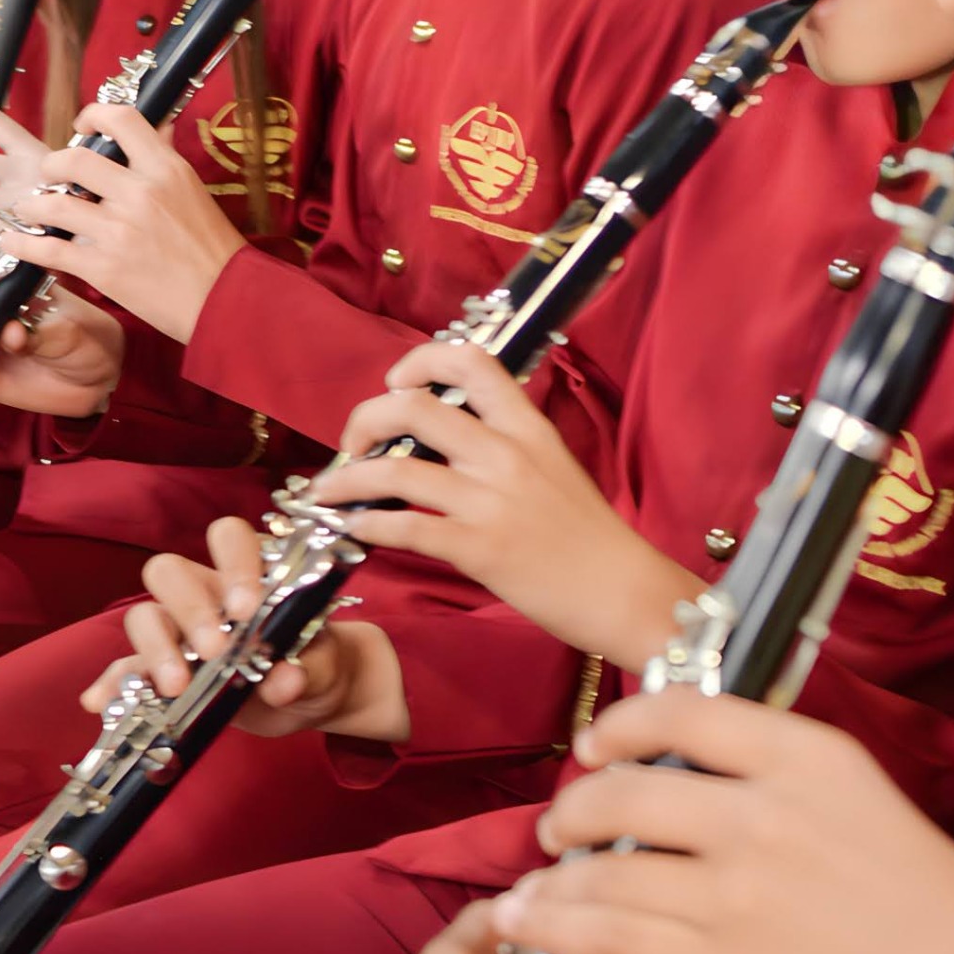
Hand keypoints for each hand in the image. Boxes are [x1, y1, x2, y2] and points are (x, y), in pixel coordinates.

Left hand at [0, 102, 245, 342]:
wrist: (224, 300)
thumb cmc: (213, 249)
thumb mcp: (193, 191)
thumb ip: (165, 159)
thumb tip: (158, 126)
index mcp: (165, 169)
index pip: (121, 120)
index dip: (93, 115)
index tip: (82, 126)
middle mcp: (140, 194)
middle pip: (74, 159)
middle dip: (51, 165)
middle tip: (48, 175)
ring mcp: (119, 231)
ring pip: (53, 204)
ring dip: (31, 206)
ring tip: (27, 210)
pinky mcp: (103, 269)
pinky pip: (49, 249)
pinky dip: (24, 244)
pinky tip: (15, 241)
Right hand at [95, 514, 408, 742]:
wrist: (310, 698)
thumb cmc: (318, 661)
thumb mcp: (326, 666)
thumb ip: (311, 668)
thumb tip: (285, 680)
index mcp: (248, 575)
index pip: (229, 538)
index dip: (234, 565)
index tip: (246, 609)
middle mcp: (205, 594)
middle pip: (170, 572)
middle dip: (188, 610)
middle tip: (214, 653)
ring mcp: (178, 633)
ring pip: (143, 616)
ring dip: (153, 648)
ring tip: (175, 687)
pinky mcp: (163, 671)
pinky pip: (126, 670)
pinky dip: (113, 685)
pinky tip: (102, 702)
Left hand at [312, 338, 692, 662]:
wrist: (625, 592)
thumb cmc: (590, 537)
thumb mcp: (555, 467)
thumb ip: (508, 444)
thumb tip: (452, 433)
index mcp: (528, 428)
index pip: (470, 363)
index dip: (421, 361)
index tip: (397, 381)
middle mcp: (506, 455)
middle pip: (415, 407)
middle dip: (366, 418)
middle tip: (352, 442)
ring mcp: (492, 502)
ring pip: (397, 468)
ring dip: (348, 477)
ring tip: (327, 489)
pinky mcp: (480, 550)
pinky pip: (405, 527)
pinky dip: (367, 523)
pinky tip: (353, 527)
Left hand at [503, 692, 953, 953]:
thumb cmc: (945, 915)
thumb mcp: (869, 807)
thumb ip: (784, 789)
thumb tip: (697, 792)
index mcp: (811, 756)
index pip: (684, 712)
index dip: (620, 727)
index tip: (595, 748)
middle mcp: (768, 811)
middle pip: (628, 788)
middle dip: (575, 809)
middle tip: (558, 827)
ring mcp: (741, 891)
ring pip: (606, 869)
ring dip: (553, 880)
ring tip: (532, 894)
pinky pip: (612, 937)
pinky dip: (560, 930)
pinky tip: (537, 931)